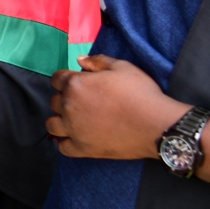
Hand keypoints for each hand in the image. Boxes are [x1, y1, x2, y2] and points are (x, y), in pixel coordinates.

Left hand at [48, 54, 187, 160]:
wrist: (157, 125)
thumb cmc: (141, 94)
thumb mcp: (123, 68)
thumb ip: (98, 61)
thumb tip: (80, 60)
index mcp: (76, 84)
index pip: (56, 79)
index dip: (66, 79)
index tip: (77, 84)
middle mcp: (69, 106)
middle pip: (55, 101)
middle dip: (65, 99)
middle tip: (83, 103)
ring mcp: (73, 129)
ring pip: (52, 124)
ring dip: (60, 120)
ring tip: (74, 120)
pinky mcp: (82, 148)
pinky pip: (63, 147)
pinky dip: (67, 143)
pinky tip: (76, 138)